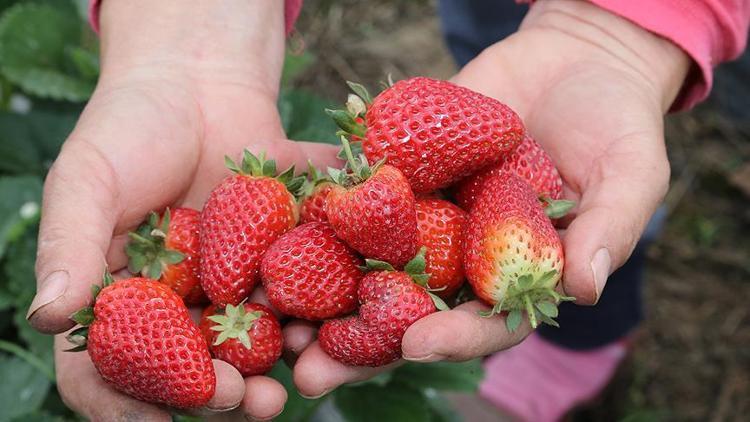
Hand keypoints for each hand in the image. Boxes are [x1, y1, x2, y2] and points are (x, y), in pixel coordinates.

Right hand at [27, 0, 338, 418]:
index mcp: (125, 298)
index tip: (166, 416)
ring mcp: (236, 283)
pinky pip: (304, 290)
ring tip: (300, 370)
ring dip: (280, 362)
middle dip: (225, 393)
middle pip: (197, 368)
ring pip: (257, 340)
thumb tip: (47, 315)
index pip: (118, 368)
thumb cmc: (128, 128)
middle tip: (251, 402)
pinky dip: (319, 307)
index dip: (134, 401)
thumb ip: (71, 244)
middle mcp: (183, 302)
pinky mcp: (283, 256)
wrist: (197, 81)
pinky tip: (334, 316)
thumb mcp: (87, 179)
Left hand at [291, 0, 689, 396]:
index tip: (414, 344)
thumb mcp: (631, 173)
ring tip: (278, 321)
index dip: (451, 338)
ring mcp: (429, 216)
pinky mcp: (403, 174)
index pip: (482, 323)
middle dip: (361, 345)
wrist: (576, 61)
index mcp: (515, 275)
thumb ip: (610, 230)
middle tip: (311, 372)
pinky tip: (275, 234)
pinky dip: (324, 216)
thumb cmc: (616, 123)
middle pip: (410, 311)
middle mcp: (463, 256)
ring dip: (321, 294)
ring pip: (371, 263)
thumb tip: (585, 290)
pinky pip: (361, 196)